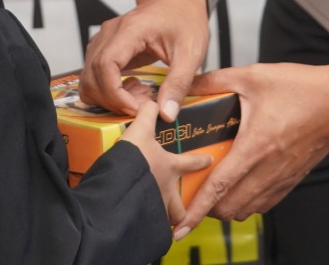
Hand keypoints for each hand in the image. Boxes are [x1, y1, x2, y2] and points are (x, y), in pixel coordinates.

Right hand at [81, 0, 208, 120]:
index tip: (137, 109)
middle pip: (91, 75)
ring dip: (108, 97)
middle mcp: (110, 33)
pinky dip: (107, 90)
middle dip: (112, 100)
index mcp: (130, 30)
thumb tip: (166, 114)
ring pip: (88, 78)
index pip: (105, 66)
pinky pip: (94, 75)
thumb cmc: (184, 17)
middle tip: (141, 108)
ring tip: (139, 98)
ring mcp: (104, 40)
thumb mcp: (191, 52)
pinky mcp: (105, 48)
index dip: (115, 94)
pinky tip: (132, 90)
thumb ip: (179, 83)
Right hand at [120, 99, 211, 231]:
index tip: (210, 160)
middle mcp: (165, 191)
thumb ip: (147, 113)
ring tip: (160, 220)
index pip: (191, 163)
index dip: (201, 161)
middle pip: (180, 206)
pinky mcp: (138, 221)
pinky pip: (146, 229)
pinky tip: (140, 227)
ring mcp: (153, 208)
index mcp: (169, 168)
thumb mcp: (139, 130)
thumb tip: (152, 100)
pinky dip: (145, 228)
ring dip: (163, 219)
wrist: (118, 186)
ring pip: (163, 220)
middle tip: (184, 209)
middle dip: (184, 209)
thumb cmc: (134, 160)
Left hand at [173, 55, 328, 237]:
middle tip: (194, 194)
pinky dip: (249, 201)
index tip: (181, 225)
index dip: (197, 209)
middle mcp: (269, 168)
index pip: (219, 187)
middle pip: (230, 207)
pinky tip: (243, 184)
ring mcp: (283, 177)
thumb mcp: (254, 76)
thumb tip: (186, 84)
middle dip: (208, 208)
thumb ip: (216, 80)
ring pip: (248, 209)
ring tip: (216, 190)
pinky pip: (266, 203)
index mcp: (256, 146)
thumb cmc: (303, 87)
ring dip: (228, 205)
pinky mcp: (293, 178)